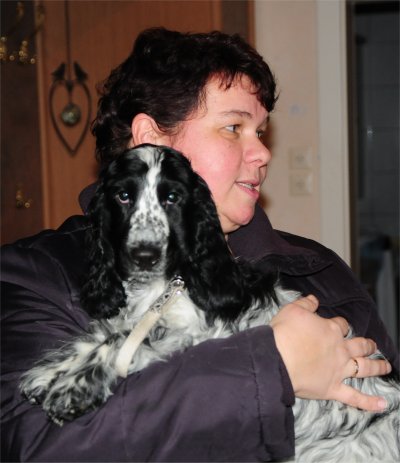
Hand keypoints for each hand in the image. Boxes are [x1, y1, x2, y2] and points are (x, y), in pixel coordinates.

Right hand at [270, 295, 391, 411]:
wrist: (277, 358)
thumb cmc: (283, 333)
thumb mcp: (292, 310)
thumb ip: (305, 304)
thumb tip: (314, 299)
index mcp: (330, 330)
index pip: (341, 325)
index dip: (342, 324)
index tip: (340, 325)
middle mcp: (339, 349)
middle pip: (359, 345)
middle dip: (367, 345)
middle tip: (372, 345)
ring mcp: (339, 370)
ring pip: (364, 368)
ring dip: (377, 367)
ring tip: (387, 367)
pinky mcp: (333, 388)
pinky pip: (354, 397)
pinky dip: (369, 402)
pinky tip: (383, 404)